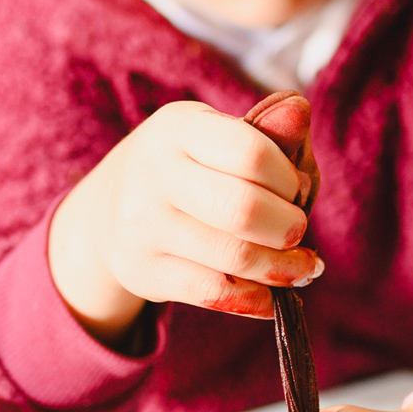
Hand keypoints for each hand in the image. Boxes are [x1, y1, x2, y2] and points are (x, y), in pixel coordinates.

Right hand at [48, 94, 322, 345]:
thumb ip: (270, 133)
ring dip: (283, 269)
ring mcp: (142, 226)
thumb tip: (299, 111)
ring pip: (235, 256)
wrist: (110, 210)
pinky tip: (272, 298)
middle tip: (298, 232)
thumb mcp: (221, 139)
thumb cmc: (190, 171)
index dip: (288, 179)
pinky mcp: (142, 271)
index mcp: (178, 127)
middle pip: (245, 209)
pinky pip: (214, 293)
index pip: (252, 152)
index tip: (296, 189)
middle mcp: (152, 173)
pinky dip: (255, 300)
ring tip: (301, 268)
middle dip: (289, 227)